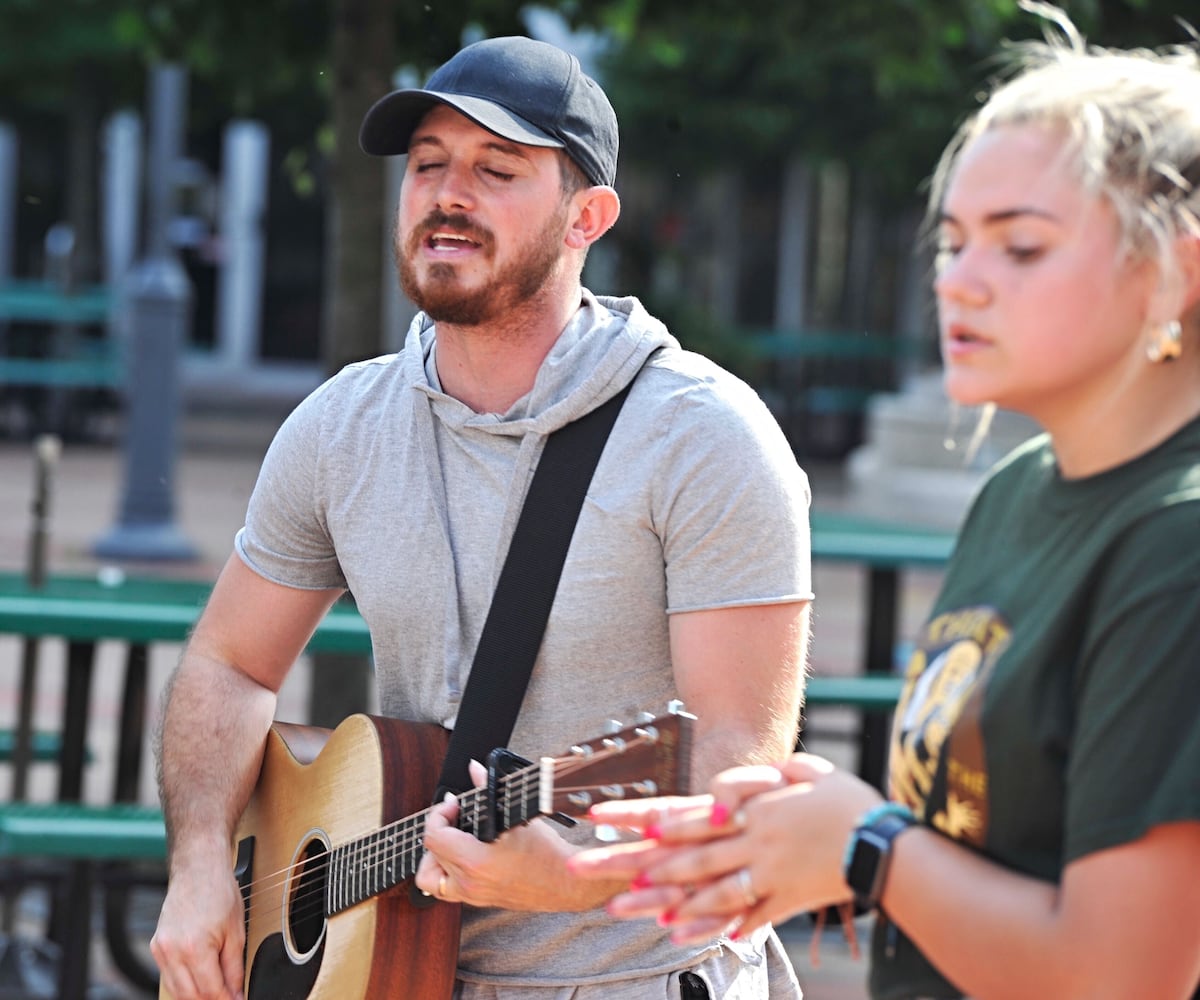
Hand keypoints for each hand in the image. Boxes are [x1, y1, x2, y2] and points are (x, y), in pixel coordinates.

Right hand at [150, 859, 245, 999]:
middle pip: (191, 996)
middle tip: (228, 997)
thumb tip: (235, 995)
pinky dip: (184, 984)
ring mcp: (161, 950)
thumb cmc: (220, 893)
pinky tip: (200, 981)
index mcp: (195, 948)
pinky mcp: (156, 947)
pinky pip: (169, 977)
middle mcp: (173, 952)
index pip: (211, 992)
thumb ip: (234, 969)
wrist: (198, 868)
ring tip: (217, 991)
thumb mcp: (236, 932)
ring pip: (177, 991)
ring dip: (196, 996)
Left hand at [415, 761, 620, 911]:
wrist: (565, 882)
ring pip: (430, 877)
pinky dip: (445, 872)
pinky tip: (460, 856)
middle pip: (431, 853)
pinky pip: (445, 889)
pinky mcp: (477, 901)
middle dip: (439, 828)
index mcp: (476, 862)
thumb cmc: (547, 853)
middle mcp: (469, 882)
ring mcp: (471, 895)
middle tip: (455, 816)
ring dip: (435, 856)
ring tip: (452, 839)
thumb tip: (474, 769)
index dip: (439, 814)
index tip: (454, 804)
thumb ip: (487, 789)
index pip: (434, 837)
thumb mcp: (515, 815)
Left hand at [570, 754, 880, 942]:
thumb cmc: (849, 800)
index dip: (640, 816)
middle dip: (633, 862)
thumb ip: (767, 777)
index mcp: (752, 806)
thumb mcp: (809, 771)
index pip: (685, 811)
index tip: (602, 820)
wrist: (887, 843)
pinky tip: (677, 933)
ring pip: (705, 887)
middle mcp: (751, 840)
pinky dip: (709, 924)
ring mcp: (767, 873)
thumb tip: (737, 788)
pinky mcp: (784, 900)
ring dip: (661, 898)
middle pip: (683, 853)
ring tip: (622, 909)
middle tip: (590, 870)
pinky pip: (742, 916)